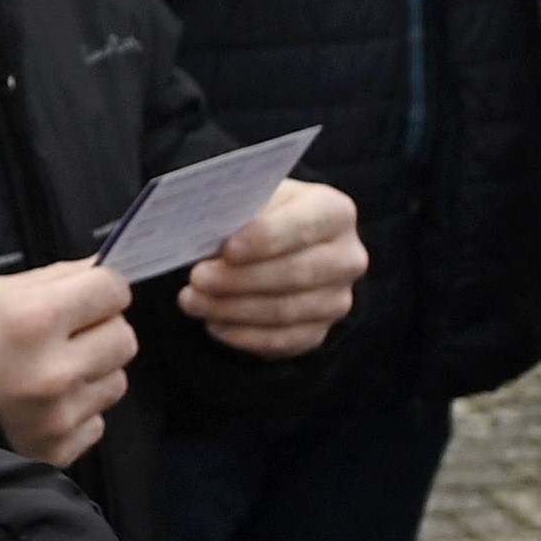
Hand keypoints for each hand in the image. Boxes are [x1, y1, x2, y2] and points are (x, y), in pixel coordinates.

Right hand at [0, 257, 137, 468]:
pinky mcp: (56, 452)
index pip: (113, 290)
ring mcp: (58, 417)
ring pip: (116, 383)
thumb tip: (105, 271)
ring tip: (55, 372)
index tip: (88, 297)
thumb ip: (56, 278)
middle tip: (72, 335)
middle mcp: (55, 371)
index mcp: (36, 319)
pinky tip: (44, 405)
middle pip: (124, 339)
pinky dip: (77, 413)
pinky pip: (95, 423)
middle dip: (103, 330)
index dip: (102, 289)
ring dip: (93, 373)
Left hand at [175, 178, 363, 355]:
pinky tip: (214, 324)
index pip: (303, 226)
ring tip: (193, 301)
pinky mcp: (319, 331)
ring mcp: (336, 299)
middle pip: (294, 274)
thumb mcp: (255, 199)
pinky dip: (243, 335)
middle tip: (197, 278)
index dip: (264, 239)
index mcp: (335, 212)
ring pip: (283, 311)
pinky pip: (281, 341)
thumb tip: (206, 229)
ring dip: (232, 309)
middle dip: (239, 279)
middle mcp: (347, 257)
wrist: (284, 248)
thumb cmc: (264, 217)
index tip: (227, 249)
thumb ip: (239, 210)